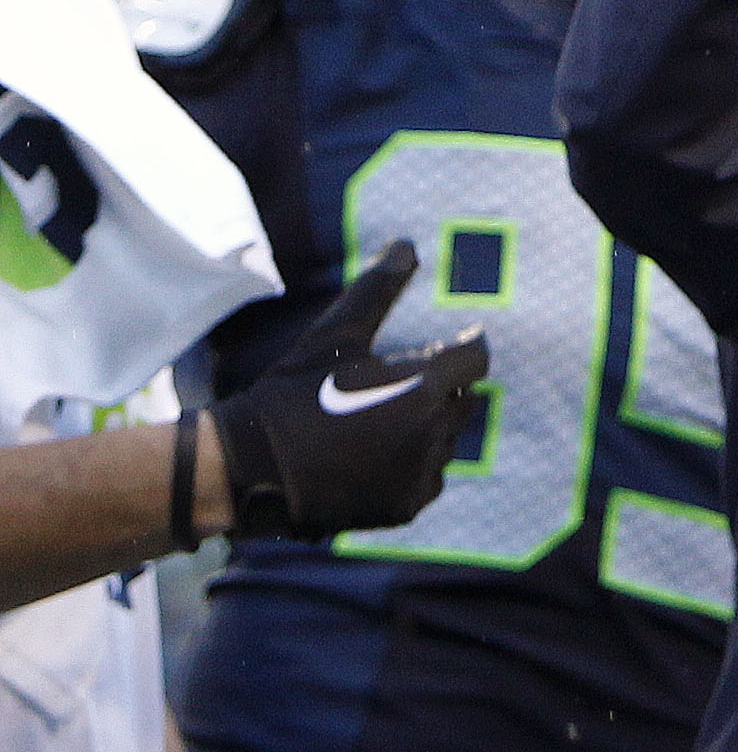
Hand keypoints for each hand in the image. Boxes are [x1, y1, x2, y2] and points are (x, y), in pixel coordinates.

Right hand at [209, 241, 488, 541]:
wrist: (248, 468)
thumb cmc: (291, 393)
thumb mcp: (334, 335)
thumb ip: (378, 289)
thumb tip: (406, 244)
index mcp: (424, 387)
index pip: (475, 358)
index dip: (463, 348)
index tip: (450, 344)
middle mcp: (432, 433)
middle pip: (464, 400)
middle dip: (443, 389)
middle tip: (400, 386)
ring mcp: (420, 474)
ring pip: (448, 440)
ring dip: (430, 427)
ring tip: (381, 422)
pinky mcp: (405, 507)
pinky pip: (428, 478)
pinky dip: (413, 465)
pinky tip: (375, 455)